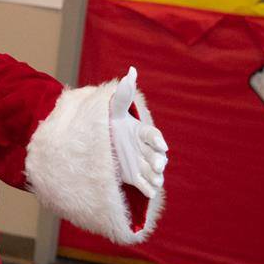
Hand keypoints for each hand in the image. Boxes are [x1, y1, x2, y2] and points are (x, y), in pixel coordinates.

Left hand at [109, 67, 167, 198]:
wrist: (101, 144)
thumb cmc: (111, 124)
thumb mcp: (113, 110)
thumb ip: (123, 94)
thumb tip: (132, 70)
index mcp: (142, 132)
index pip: (152, 136)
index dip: (157, 140)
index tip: (162, 145)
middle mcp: (145, 149)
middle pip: (155, 155)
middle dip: (158, 160)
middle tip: (158, 164)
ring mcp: (141, 163)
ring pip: (152, 171)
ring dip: (155, 176)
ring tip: (156, 180)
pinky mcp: (135, 177)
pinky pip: (144, 184)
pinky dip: (147, 188)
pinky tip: (149, 192)